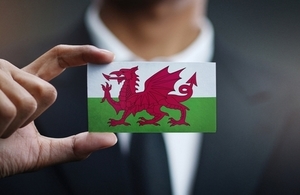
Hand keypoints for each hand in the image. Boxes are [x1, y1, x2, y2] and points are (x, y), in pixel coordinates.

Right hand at [0, 45, 116, 177]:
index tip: (108, 56)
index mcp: (26, 84)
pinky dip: (1, 128)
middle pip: (48, 92)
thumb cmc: (0, 154)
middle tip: (9, 129)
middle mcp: (12, 73)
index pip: (58, 59)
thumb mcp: (41, 152)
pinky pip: (10, 108)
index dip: (84, 54)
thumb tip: (110, 139)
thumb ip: (74, 146)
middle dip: (33, 118)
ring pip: (30, 101)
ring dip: (14, 126)